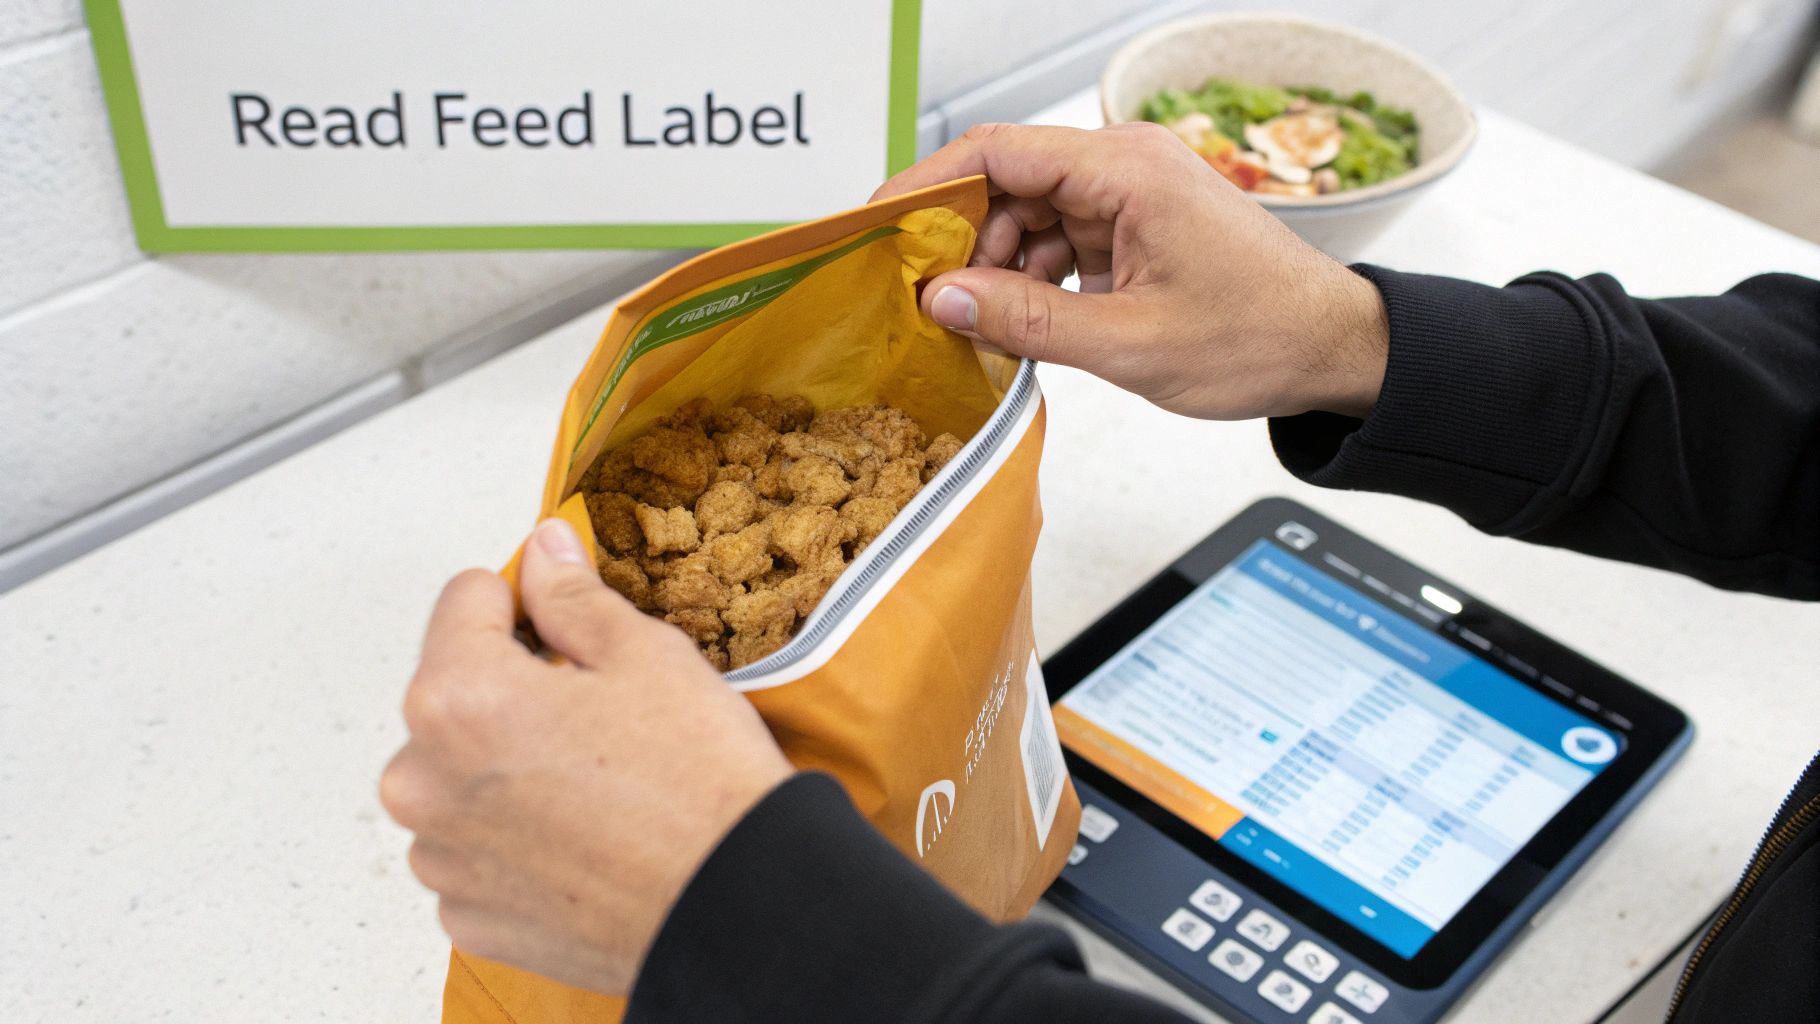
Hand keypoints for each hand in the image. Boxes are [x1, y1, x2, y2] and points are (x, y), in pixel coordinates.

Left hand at [379, 519, 792, 994]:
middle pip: (455, 693)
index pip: (463, 601)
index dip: (526, 601)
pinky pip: (476, 850)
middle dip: (513, 690)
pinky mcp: (468, 915)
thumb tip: (543, 551)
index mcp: (456, 697)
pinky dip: (517, 838)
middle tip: (598, 714)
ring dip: (508, 767)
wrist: (738, 906)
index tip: (570, 626)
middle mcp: (423, 780)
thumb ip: (572, 596)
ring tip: (595, 783)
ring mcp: (442, 856)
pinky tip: (584, 836)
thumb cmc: (697, 784)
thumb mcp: (645, 655)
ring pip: (461, 775)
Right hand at [875, 122, 1388, 419]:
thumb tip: (942, 301)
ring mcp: (1129, 194)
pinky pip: (1058, 240)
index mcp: (1124, 170)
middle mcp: (1123, 166)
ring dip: (996, 270)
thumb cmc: (1259, 337)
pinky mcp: (1135, 226)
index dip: (926, 187)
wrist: (1334, 350)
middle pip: (1004, 182)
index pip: (996, 152)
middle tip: (922, 301)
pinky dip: (1031, 281)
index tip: (878, 227)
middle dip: (958, 241)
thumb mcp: (1130, 344)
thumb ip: (1026, 322)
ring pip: (1027, 217)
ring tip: (978, 329)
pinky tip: (1019, 326)